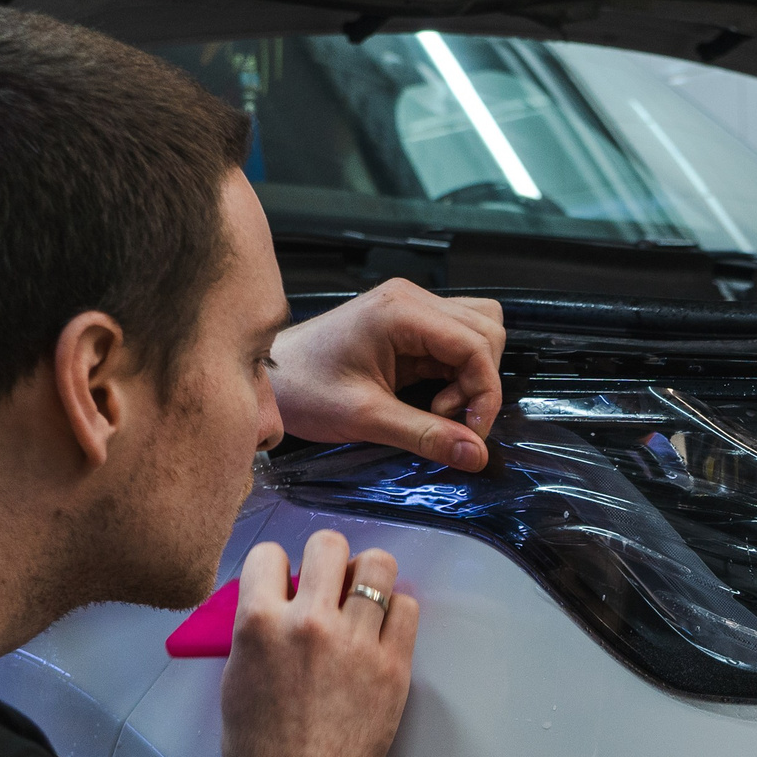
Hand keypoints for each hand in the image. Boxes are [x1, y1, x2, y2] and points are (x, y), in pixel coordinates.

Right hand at [221, 530, 417, 756]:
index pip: (269, 554)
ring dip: (367, 576)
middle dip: (327, 559)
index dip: (278, 566)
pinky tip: (381, 630)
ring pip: (377, 565)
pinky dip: (395, 610)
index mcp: (259, 623)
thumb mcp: (236, 674)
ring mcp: (356, 642)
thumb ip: (259, 628)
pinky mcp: (394, 665)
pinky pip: (407, 606)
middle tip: (329, 584)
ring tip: (361, 600)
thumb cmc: (258, 742)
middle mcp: (309, 622)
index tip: (286, 584)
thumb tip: (282, 599)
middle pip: (329, 544)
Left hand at [269, 279, 504, 469]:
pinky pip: (456, 344)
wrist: (270, 378)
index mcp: (402, 312)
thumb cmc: (305, 390)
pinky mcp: (409, 327)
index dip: (485, 392)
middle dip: (481, 383)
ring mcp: (412, 310)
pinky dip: (458, 375)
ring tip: (441, 409)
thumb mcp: (366, 418)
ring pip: (478, 333)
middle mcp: (412, 300)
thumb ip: (425, 435)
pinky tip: (433, 399)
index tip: (471, 433)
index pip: (476, 343)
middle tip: (449, 420)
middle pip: (486, 332)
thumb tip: (476, 455)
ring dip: (474, 376)